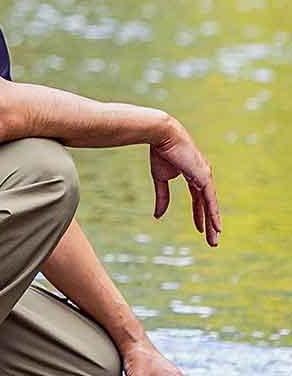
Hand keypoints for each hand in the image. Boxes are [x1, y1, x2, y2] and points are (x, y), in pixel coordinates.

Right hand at [149, 121, 220, 246]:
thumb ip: (162, 197)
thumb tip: (158, 217)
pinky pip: (210, 200)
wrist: (162, 135)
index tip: (200, 228)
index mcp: (193, 174)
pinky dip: (214, 214)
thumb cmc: (161, 152)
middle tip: (212, 240)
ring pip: (211, 205)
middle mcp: (203, 176)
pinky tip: (217, 227)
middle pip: (207, 204)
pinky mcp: (204, 177)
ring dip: (213, 224)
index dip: (198, 213)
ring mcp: (206, 176)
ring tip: (215, 240)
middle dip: (209, 222)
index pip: (198, 198)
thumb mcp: (160, 178)